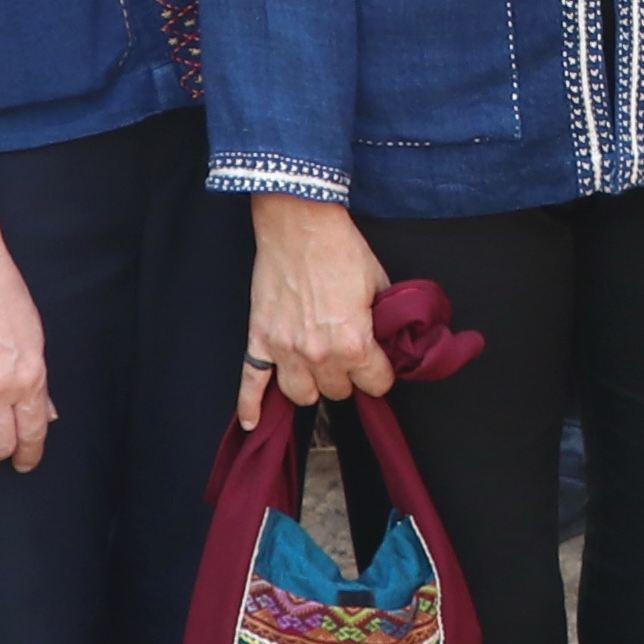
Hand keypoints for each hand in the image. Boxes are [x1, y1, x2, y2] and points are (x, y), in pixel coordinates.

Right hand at [243, 195, 394, 424]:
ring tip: (318, 367)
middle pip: (339, 391)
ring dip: (313, 384)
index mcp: (352, 342)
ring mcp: (284, 349)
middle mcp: (317, 353)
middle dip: (348, 376)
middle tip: (349, 355)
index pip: (375, 384)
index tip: (380, 364)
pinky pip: (251, 383)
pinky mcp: (260, 339)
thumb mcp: (379, 284)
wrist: (300, 222)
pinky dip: (250, 405)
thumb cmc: (339, 248)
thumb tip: (393, 341)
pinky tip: (253, 421)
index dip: (382, 373)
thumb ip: (384, 322)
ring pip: (301, 395)